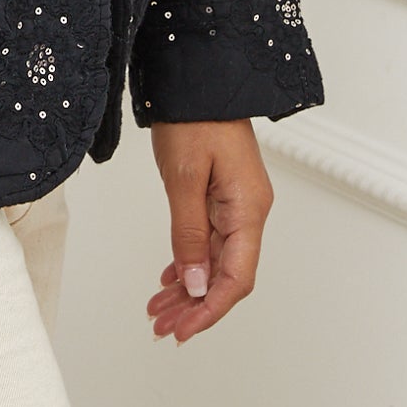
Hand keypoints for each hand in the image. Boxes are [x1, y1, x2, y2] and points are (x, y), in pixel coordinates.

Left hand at [146, 118, 273, 342]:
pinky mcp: (221, 195)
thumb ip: (190, 234)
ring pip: (215, 261)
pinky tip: (170, 278)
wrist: (198, 76)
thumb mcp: (184, 178)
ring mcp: (236, 203)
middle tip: (161, 326)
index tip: (182, 330)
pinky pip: (209, 241)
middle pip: (226, 275)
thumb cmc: (194, 117)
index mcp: (248, 208)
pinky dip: (189, 262)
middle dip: (195, 306)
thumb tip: (195, 285)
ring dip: (189, 288)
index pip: (236, 277)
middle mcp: (248, 211)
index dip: (210, 310)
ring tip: (158, 310)